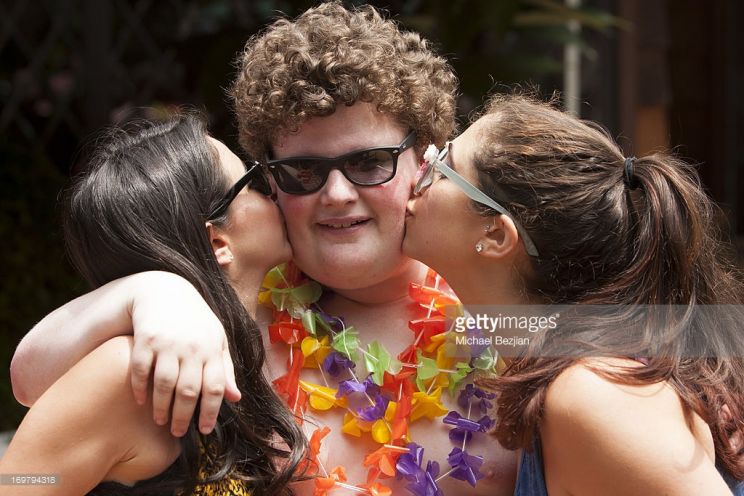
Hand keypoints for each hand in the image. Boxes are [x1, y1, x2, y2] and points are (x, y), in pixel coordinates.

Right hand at [129, 272, 240, 436]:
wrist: (165, 289)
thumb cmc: (195, 321)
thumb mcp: (216, 340)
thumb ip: (226, 369)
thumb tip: (236, 399)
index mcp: (212, 349)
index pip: (216, 387)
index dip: (211, 412)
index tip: (204, 429)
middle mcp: (192, 347)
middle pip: (189, 391)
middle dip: (183, 417)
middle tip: (178, 432)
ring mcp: (168, 343)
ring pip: (165, 384)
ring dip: (161, 407)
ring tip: (160, 421)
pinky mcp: (146, 339)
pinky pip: (141, 370)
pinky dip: (140, 389)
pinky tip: (140, 401)